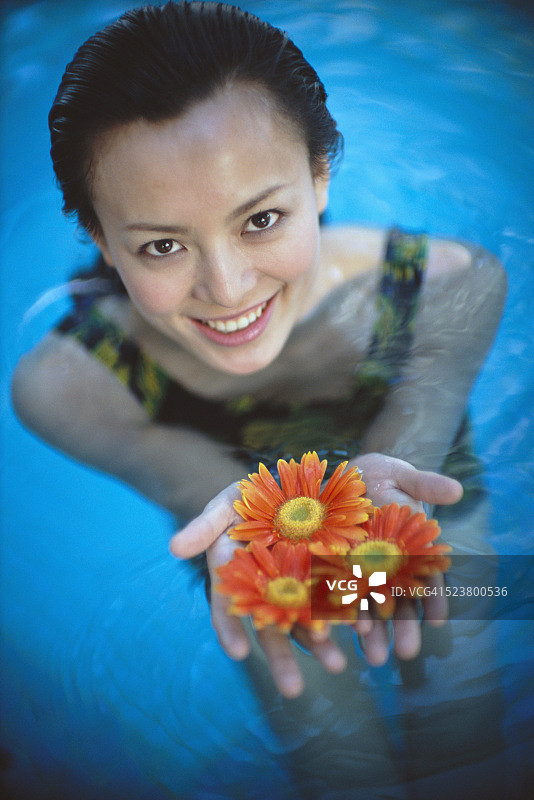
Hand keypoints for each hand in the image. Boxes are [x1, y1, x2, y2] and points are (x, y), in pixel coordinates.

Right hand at [170, 483, 347, 697]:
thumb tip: (174, 548)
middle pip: (270, 625)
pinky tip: (363, 629)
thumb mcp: (224, 505)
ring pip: (306, 618)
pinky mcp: (327, 571)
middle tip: (293, 690)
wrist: (287, 484)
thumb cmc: (247, 497)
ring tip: (338, 665)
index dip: (230, 629)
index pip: (227, 607)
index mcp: (236, 576)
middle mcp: (265, 588)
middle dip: (281, 657)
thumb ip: (204, 526)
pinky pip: (337, 595)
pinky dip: (349, 612)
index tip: (238, 653)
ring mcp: (297, 583)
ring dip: (320, 643)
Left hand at [348, 453, 460, 663]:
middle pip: (399, 600)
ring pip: (370, 605)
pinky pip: (337, 593)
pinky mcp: (334, 567)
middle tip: (405, 653)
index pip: (428, 578)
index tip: (437, 620)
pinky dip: (343, 614)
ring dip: (375, 632)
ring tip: (375, 657)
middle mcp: (389, 564)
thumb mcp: (404, 476)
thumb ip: (426, 485)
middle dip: (403, 627)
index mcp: (412, 548)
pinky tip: (344, 633)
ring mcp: (361, 569)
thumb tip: (456, 490)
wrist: (346, 474)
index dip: (434, 599)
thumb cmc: (381, 475)